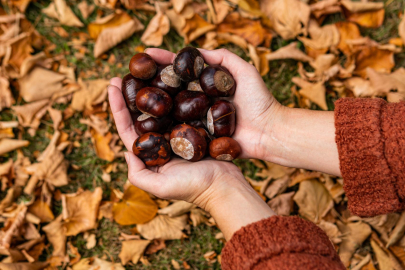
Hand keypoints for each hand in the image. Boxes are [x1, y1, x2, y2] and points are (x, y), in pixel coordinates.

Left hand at [108, 48, 276, 238]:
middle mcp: (161, 141)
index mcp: (150, 154)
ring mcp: (178, 134)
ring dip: (153, 90)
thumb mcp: (160, 187)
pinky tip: (173, 78)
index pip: (128, 127)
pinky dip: (176, 94)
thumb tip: (125, 151)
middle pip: (142, 114)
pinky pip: (182, 108)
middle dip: (132, 94)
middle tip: (127, 71)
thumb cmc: (193, 188)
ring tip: (147, 69)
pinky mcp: (194, 128)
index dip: (118, 107)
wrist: (225, 185)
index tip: (112, 85)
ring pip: (162, 108)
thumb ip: (138, 174)